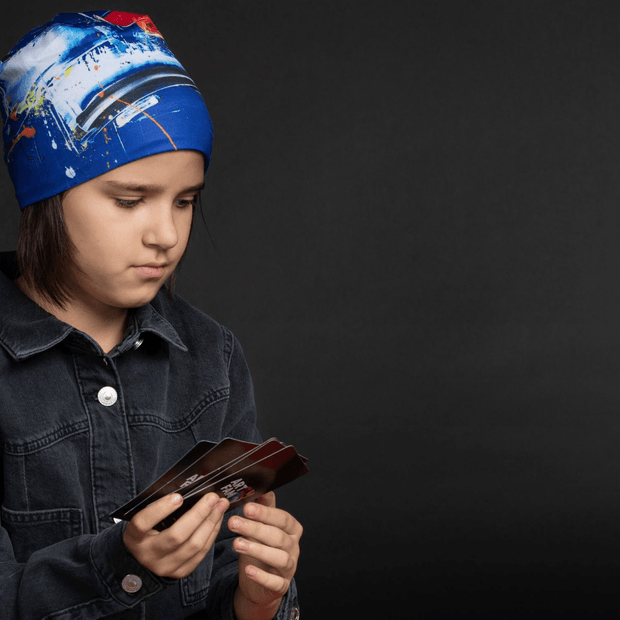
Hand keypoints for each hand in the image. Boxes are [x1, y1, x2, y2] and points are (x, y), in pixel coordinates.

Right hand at [123, 492, 228, 578]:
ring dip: (211, 522)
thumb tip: (190, 489)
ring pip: (193, 545)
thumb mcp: (146, 517)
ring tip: (221, 505)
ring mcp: (165, 567)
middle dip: (199, 514)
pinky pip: (201, 553)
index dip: (160, 510)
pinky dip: (212, 533)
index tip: (179, 496)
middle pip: (176, 536)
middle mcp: (148, 555)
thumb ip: (161, 506)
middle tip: (213, 497)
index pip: (142, 523)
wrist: (144, 557)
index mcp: (135, 537)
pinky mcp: (180, 571)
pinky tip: (217, 519)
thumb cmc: (148, 529)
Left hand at [228, 492, 302, 617]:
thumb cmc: (262, 547)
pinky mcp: (281, 585)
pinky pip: (274, 582)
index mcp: (292, 529)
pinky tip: (247, 569)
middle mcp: (294, 547)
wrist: (261, 581)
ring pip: (278, 558)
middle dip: (255, 529)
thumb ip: (264, 508)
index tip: (246, 507)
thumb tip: (262, 487)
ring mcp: (289, 568)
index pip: (282, 518)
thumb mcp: (262, 526)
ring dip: (257, 550)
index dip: (265, 513)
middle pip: (278, 537)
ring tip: (236, 544)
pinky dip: (261, 576)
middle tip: (233, 522)